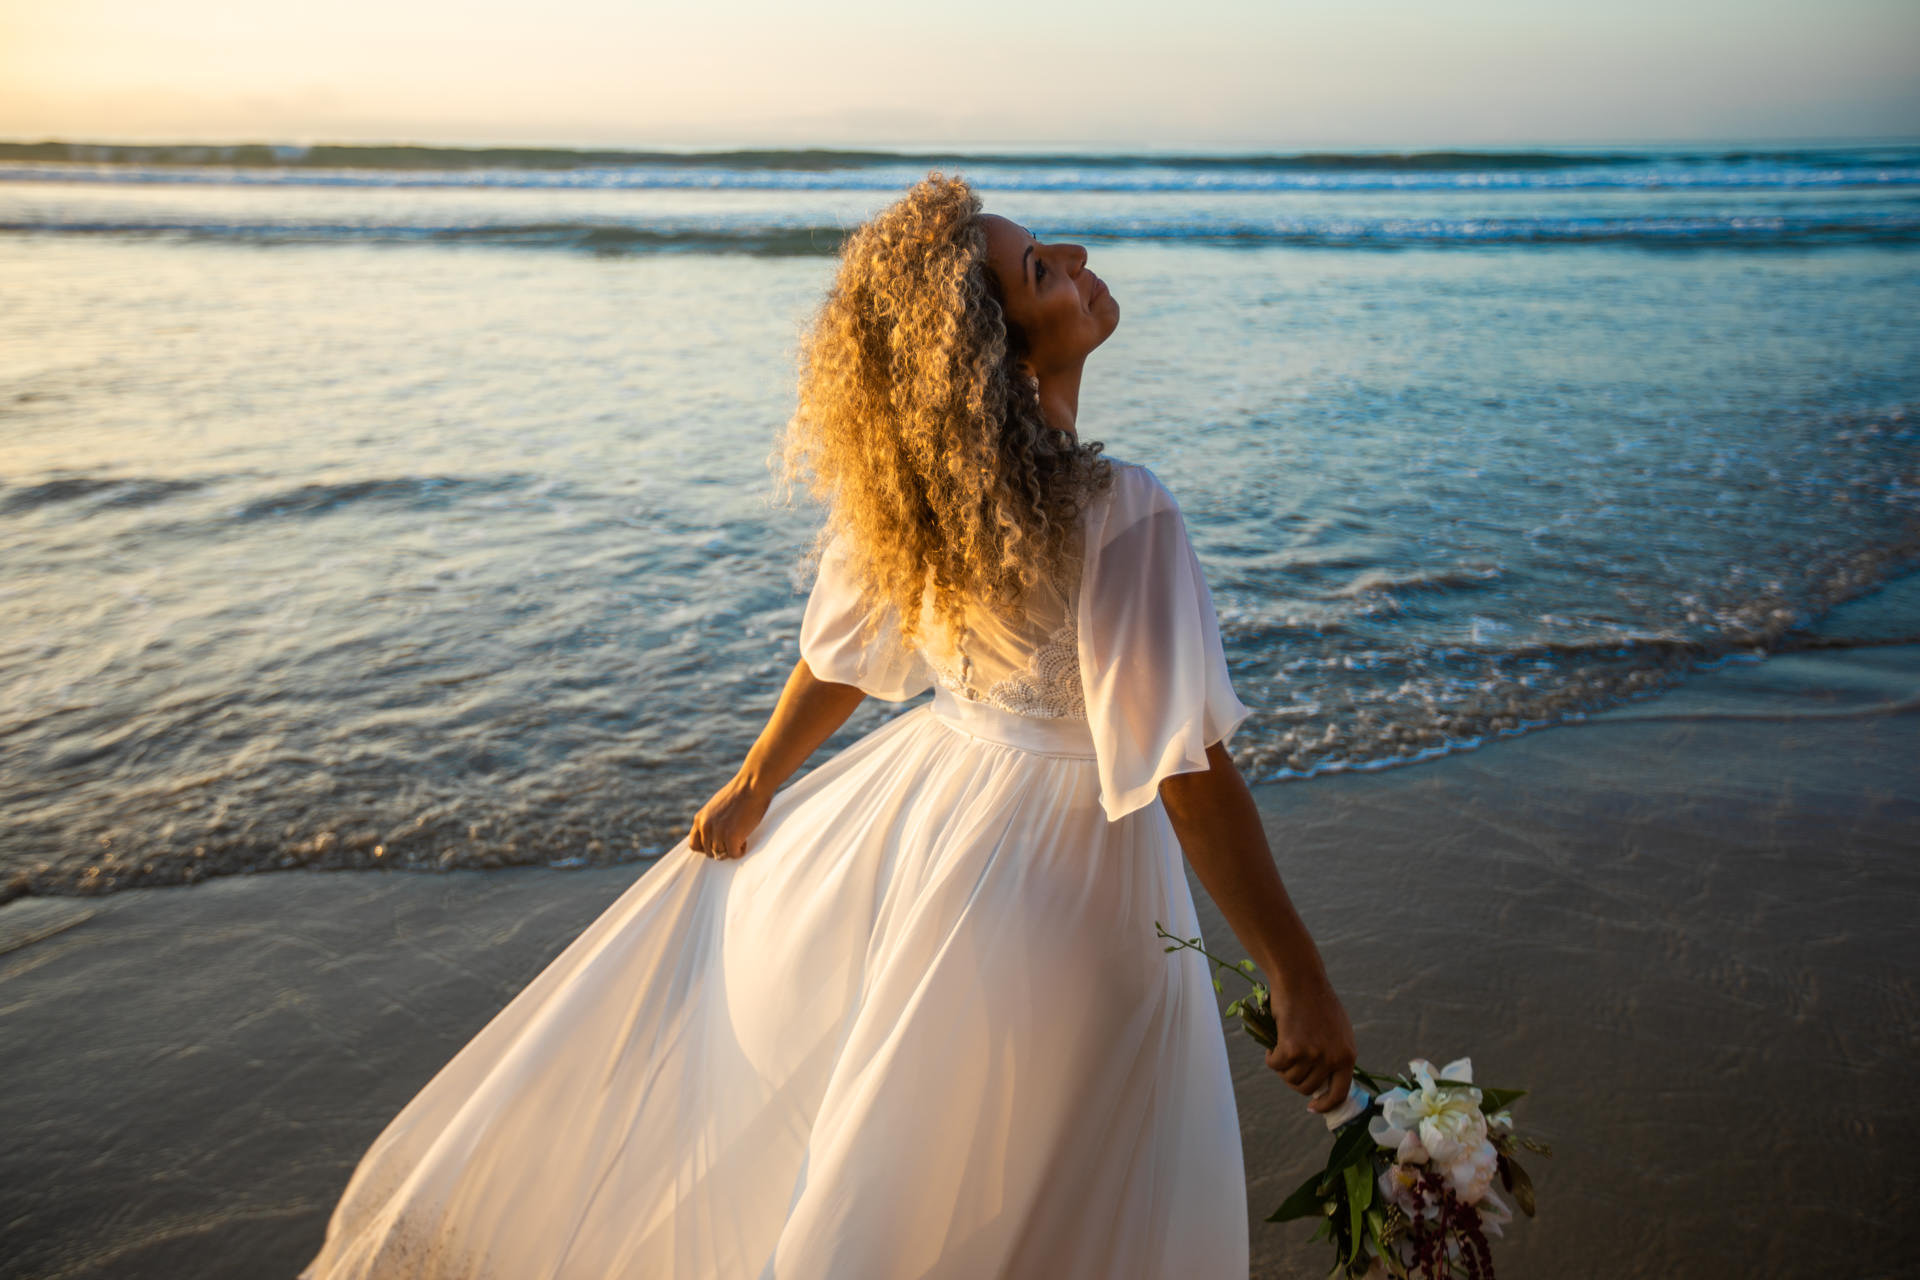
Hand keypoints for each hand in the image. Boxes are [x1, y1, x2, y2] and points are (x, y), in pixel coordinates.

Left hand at [688, 772, 770, 859]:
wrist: (751, 785)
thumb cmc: (739, 793)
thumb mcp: (716, 807)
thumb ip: (711, 821)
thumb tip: (713, 837)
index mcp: (699, 819)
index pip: (694, 845)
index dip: (706, 848)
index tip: (718, 843)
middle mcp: (705, 826)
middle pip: (709, 852)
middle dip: (721, 849)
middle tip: (733, 839)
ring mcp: (717, 832)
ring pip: (721, 855)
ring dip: (732, 849)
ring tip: (741, 836)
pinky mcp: (731, 837)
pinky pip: (734, 854)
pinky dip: (740, 851)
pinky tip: (746, 840)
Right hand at [1264, 967, 1356, 1114]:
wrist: (1300, 980)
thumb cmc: (1317, 1001)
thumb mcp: (1337, 1030)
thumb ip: (1335, 1054)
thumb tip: (1325, 1080)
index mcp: (1347, 1055)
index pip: (1340, 1093)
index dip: (1325, 1104)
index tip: (1312, 1107)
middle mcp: (1332, 1058)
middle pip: (1307, 1088)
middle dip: (1294, 1080)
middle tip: (1287, 1066)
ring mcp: (1312, 1055)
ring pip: (1290, 1077)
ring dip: (1281, 1068)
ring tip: (1280, 1051)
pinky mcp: (1292, 1049)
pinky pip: (1275, 1065)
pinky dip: (1270, 1058)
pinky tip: (1271, 1046)